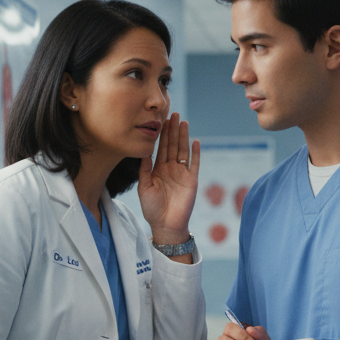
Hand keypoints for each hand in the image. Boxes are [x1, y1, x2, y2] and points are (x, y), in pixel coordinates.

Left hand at [138, 113, 199, 243]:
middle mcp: (171, 169)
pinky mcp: (191, 181)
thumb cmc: (152, 209)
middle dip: (173, 130)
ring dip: (183, 137)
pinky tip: (195, 141)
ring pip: (183, 151)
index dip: (162, 134)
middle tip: (174, 114)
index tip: (162, 120)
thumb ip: (144, 170)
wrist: (166, 225)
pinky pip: (194, 164)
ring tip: (183, 122)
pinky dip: (195, 153)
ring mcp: (182, 174)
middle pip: (173, 145)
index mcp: (158, 169)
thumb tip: (144, 153)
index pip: (161, 148)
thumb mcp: (144, 188)